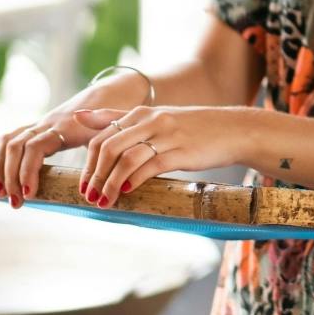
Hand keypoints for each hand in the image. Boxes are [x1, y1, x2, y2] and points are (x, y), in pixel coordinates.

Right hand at [0, 109, 101, 207]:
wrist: (108, 97)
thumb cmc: (111, 123)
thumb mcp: (109, 139)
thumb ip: (99, 158)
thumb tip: (88, 189)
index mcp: (64, 128)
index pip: (35, 148)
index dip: (28, 171)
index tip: (28, 195)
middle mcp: (46, 124)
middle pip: (15, 147)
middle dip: (10, 177)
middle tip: (14, 203)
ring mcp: (37, 125)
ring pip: (7, 141)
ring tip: (0, 194)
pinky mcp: (33, 127)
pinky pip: (7, 135)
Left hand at [73, 106, 253, 205]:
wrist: (234, 130)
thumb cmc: (192, 128)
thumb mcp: (155, 117)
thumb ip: (117, 117)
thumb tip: (79, 116)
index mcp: (142, 113)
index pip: (101, 134)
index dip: (87, 162)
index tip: (82, 183)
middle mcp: (152, 121)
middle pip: (109, 147)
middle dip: (94, 175)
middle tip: (90, 196)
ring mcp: (167, 136)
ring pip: (126, 159)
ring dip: (110, 184)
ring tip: (104, 201)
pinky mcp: (181, 152)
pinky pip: (150, 166)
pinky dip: (133, 181)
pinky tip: (127, 192)